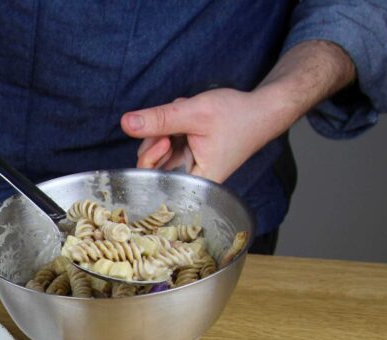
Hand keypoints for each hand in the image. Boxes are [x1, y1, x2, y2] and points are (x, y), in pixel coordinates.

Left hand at [121, 88, 276, 182]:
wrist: (261, 110)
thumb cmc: (237, 116)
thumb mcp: (194, 113)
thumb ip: (160, 119)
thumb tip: (125, 123)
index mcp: (196, 182)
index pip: (154, 182)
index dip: (151, 159)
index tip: (166, 139)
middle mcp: (189, 178)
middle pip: (150, 165)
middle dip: (157, 138)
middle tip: (175, 125)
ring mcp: (186, 165)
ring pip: (155, 151)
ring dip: (165, 129)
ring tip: (187, 118)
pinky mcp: (186, 154)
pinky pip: (165, 142)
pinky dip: (171, 127)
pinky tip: (188, 119)